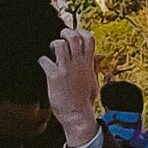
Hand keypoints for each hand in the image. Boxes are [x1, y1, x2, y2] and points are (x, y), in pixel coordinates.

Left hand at [40, 28, 100, 146]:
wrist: (77, 115)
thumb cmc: (84, 102)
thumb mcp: (94, 84)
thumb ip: (96, 72)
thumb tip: (105, 68)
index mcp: (88, 63)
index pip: (89, 38)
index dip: (81, 32)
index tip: (75, 34)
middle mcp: (78, 63)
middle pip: (74, 37)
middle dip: (65, 33)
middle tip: (61, 38)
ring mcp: (66, 69)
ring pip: (59, 45)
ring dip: (54, 45)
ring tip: (51, 52)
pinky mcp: (55, 76)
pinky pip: (45, 60)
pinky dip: (42, 61)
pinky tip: (43, 66)